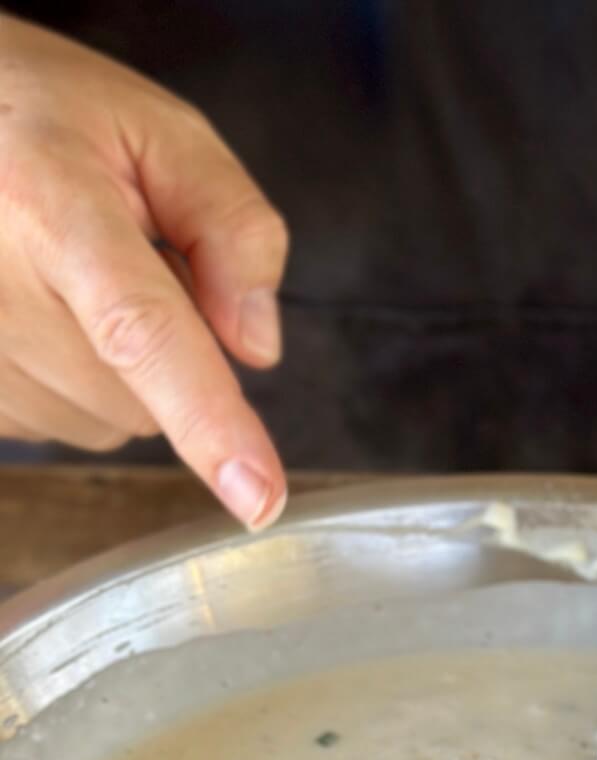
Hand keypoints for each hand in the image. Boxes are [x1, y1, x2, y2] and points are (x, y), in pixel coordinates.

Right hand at [0, 18, 287, 526]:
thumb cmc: (44, 118)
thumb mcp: (160, 132)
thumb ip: (233, 227)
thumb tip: (257, 346)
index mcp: (46, 205)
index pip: (142, 332)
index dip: (207, 422)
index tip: (257, 499)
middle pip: (141, 396)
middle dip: (164, 348)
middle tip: (116, 260)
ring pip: (102, 422)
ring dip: (113, 370)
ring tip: (64, 278)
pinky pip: (55, 426)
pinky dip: (68, 383)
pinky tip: (33, 309)